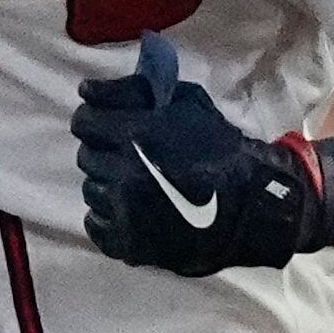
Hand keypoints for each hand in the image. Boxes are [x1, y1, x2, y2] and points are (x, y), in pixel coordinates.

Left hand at [72, 35, 320, 275]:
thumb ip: (136, 90)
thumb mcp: (187, 102)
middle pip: (86, 156)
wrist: (250, 205)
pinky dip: (108, 215)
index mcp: (135, 135)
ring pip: (91, 189)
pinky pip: (96, 224)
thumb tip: (88, 90)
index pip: (84, 122)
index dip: (94, 118)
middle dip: (104, 149)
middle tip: (128, 152)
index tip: (107, 121)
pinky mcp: (128, 242)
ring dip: (107, 182)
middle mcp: (122, 173)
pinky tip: (129, 208)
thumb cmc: (221, 147)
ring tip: (133, 182)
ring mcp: (123, 211)